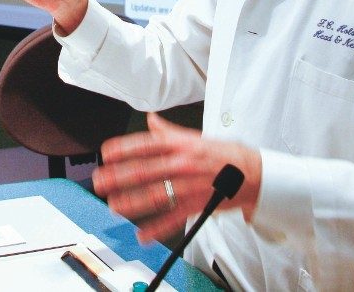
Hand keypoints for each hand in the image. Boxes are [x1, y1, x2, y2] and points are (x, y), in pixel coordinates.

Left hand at [92, 112, 262, 243]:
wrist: (252, 173)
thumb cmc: (223, 155)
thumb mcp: (194, 137)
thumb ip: (168, 131)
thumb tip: (151, 119)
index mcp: (180, 145)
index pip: (146, 144)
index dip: (124, 148)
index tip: (106, 153)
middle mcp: (182, 164)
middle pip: (146, 170)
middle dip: (120, 176)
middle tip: (100, 181)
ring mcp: (188, 186)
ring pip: (156, 195)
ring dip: (132, 202)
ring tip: (114, 205)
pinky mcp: (196, 205)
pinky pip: (173, 218)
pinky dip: (157, 228)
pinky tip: (142, 233)